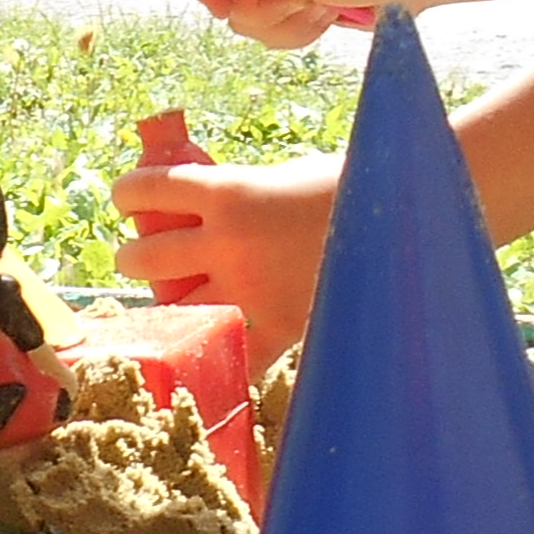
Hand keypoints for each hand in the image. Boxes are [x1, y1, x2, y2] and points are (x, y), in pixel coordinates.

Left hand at [108, 147, 341, 364]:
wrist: (407, 216)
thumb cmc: (347, 185)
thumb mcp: (281, 175)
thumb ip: (236, 193)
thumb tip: (194, 204)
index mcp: (229, 192)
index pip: (150, 190)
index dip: (129, 194)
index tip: (127, 198)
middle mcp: (229, 243)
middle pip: (146, 256)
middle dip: (133, 255)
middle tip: (137, 255)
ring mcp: (251, 290)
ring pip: (175, 308)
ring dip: (163, 303)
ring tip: (168, 299)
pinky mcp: (281, 327)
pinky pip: (235, 356)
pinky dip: (223, 358)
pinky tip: (211, 354)